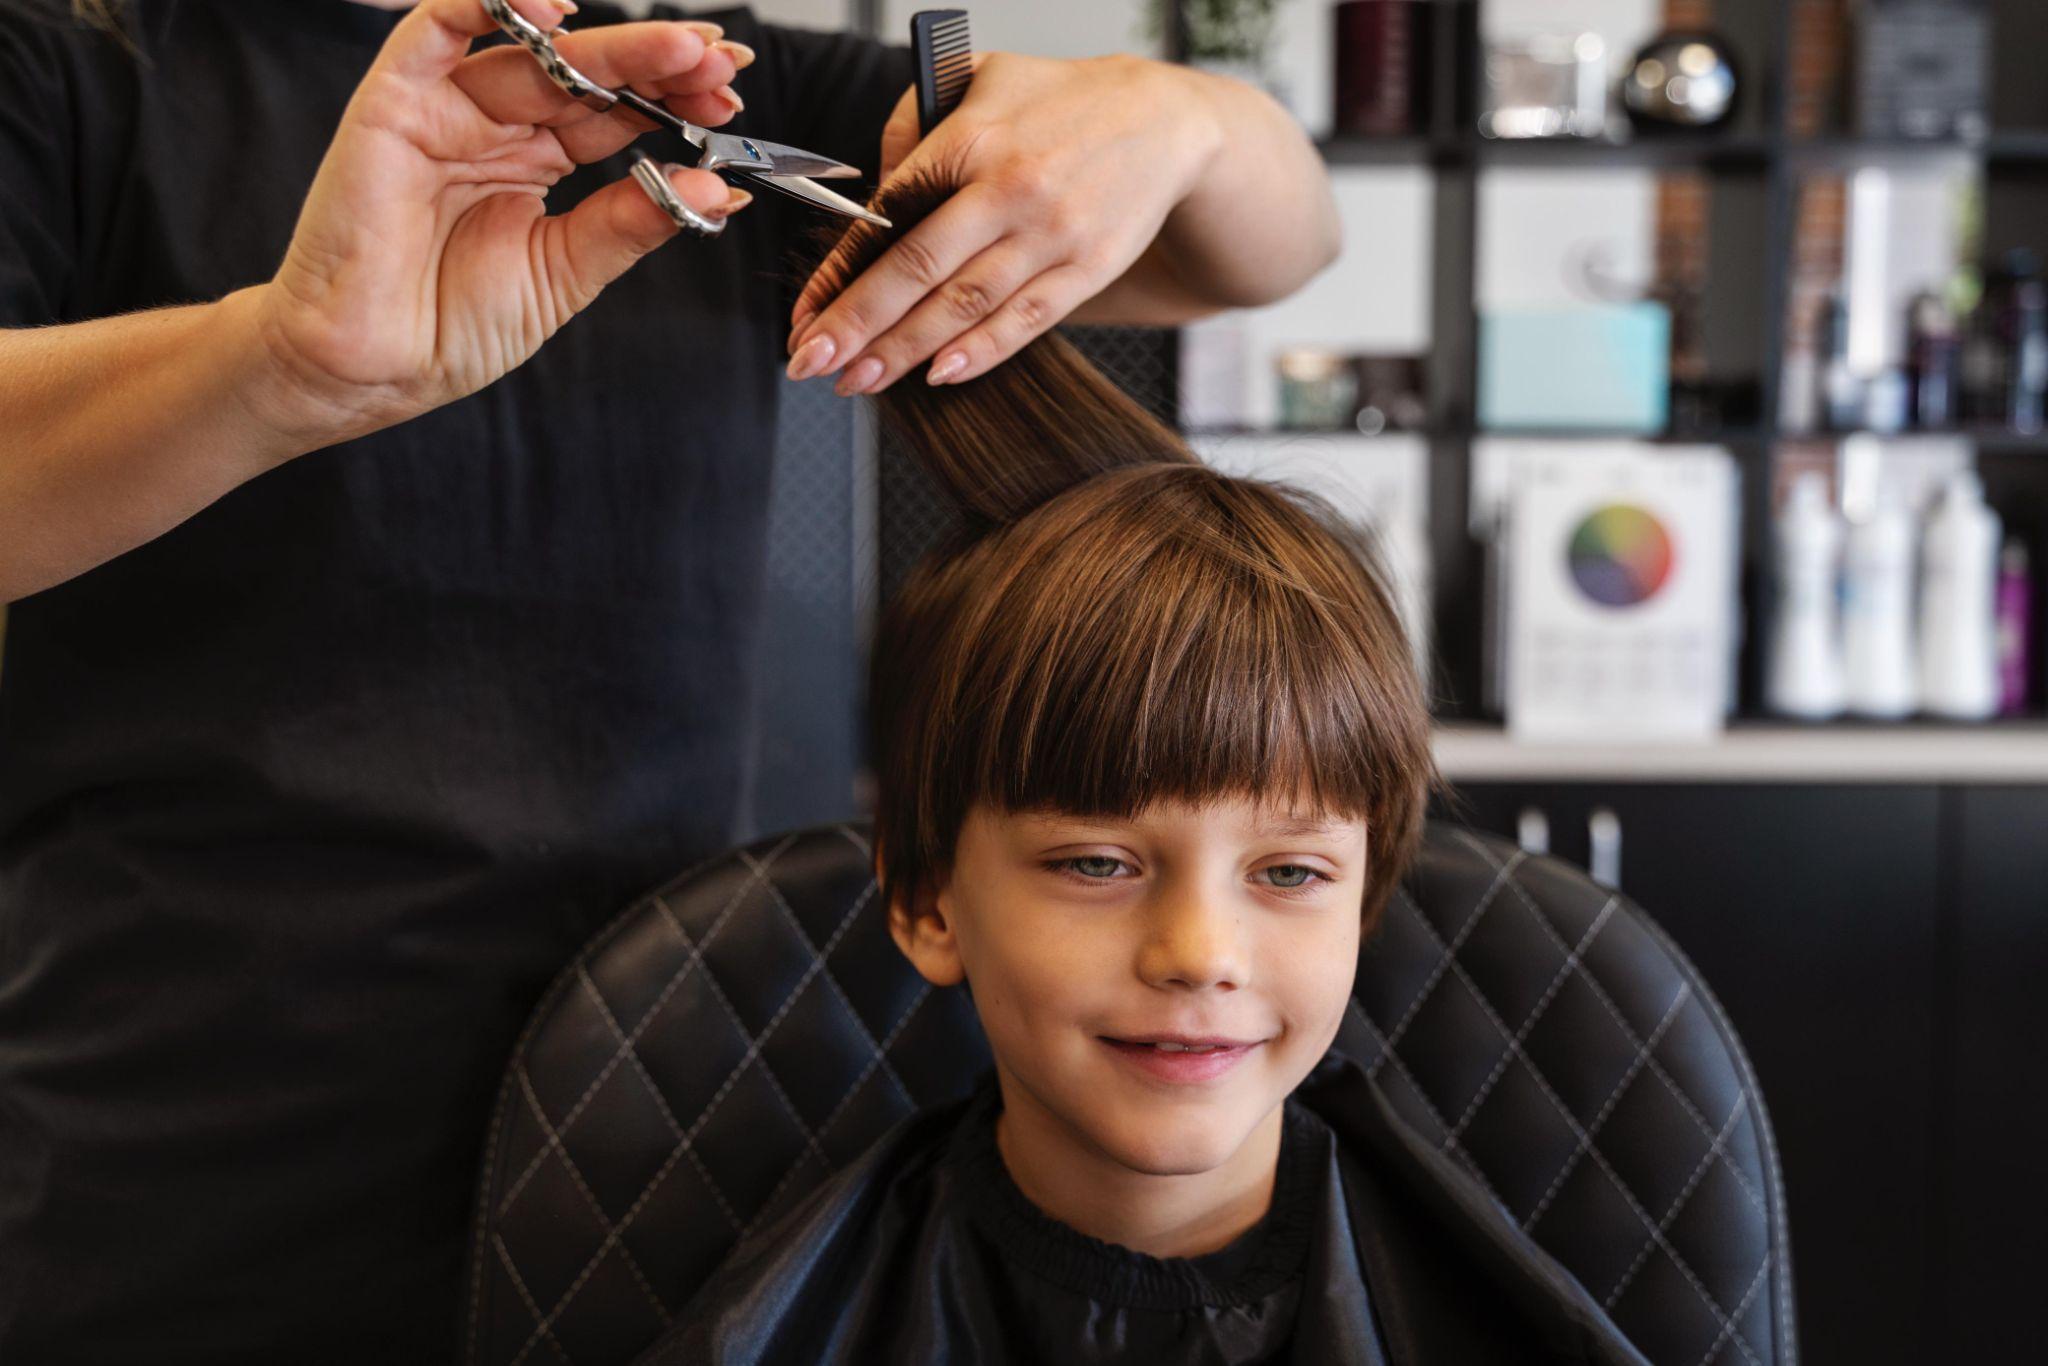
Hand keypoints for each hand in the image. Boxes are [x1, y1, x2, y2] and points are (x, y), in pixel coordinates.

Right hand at [255, 0, 755, 442]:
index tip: (731, 99)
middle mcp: (496, 126)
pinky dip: (491, 5)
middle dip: (659, 66)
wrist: (372, 368)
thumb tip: (719, 189)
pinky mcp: (394, 102)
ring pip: (533, 48)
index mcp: (538, 164)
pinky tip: (554, 12)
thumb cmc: (450, 328)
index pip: (617, 116)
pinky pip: (437, 29)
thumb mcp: (566, 273)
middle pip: (587, 76)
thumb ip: (634, 223)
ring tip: (679, 50)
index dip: (674, 101)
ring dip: (610, 45)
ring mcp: (447, 109)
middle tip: (720, 63)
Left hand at [783, 52, 1218, 394]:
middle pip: (919, 270)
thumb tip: (873, 201)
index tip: (805, 317)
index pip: (888, 216)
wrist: (1165, 120)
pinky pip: (1026, 320)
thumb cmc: (1059, 101)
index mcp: (972, 138)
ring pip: (966, 305)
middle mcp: (1011, 188)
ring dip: (906, 350)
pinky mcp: (1088, 269)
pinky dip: (981, 352)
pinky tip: (938, 375)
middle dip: (858, 326)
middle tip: (812, 365)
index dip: (840, 274)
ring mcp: (1053, 234)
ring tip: (858, 382)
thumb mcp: (979, 76)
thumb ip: (913, 127)